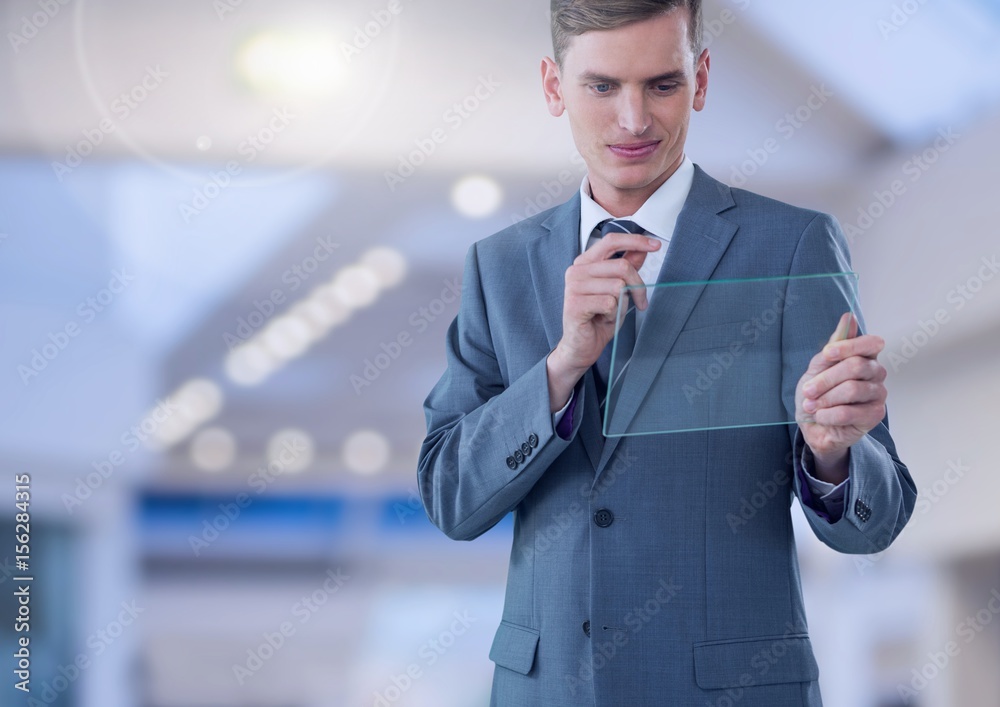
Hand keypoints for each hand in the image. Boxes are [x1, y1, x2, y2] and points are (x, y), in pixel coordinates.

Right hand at [545, 233, 660, 409]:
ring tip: (610, 313)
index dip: (635, 240)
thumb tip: (642, 248)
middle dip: (637, 286)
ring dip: (622, 304)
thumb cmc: (598, 318)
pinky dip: (613, 315)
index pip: (611, 240)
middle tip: (640, 302)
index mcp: (585, 262)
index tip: (656, 245)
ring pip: (618, 286)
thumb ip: (626, 267)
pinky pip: (610, 304)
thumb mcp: (618, 290)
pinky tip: (602, 319)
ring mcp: (574, 287)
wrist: (581, 346)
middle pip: (621, 266)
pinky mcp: (575, 304)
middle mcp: (576, 271)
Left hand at [795, 313, 886, 468]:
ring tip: (811, 406)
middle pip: (856, 366)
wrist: (814, 426)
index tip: (827, 353)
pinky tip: (821, 416)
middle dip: (825, 379)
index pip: (872, 343)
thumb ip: (834, 345)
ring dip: (825, 399)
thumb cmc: (817, 394)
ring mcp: (878, 394)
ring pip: (852, 389)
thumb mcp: (818, 367)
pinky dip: (829, 414)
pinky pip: (851, 412)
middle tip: (807, 390)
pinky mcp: (875, 415)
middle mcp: (876, 374)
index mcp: (865, 357)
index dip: (850, 346)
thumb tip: (849, 317)